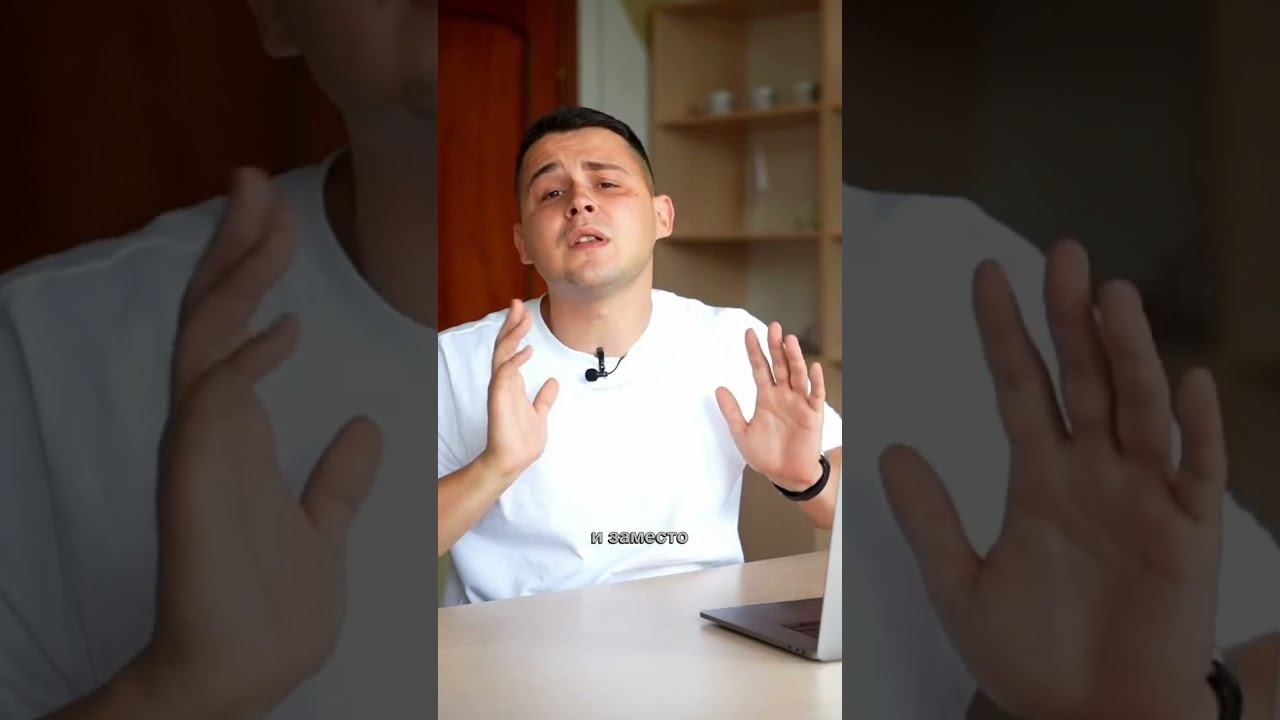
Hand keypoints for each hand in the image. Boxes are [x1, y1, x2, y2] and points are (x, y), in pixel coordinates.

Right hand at [139, 168, 383, 716]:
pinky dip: (248, 360)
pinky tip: (289, 328)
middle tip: (254, 182)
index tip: (282, 220)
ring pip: (206, 337)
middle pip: (216, 315)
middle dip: (237, 246)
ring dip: (236, 275)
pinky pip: (214, 399)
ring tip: (265, 215)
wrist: (243, 670)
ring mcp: (201, 448)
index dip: (256, 273)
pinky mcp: (198, 475)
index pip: (242, 331)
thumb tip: (367, 428)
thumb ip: (339, 477)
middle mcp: (214, 428)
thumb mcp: (324, 524)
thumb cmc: (274, 606)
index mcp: (241, 434)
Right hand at [479, 299, 557, 480]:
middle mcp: (504, 382)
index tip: (525, 312)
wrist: (513, 461)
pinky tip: (528, 350)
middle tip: (518, 303)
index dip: (516, 330)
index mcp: (512, 383)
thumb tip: (553, 382)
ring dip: (513, 335)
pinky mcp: (499, 399)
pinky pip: (505, 374)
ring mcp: (500, 389)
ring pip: (503, 354)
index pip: (511, 349)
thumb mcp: (540, 414)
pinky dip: (516, 360)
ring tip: (523, 318)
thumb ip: (544, 398)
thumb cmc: (522, 441)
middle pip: (504, 345)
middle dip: (511, 324)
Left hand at [716, 321, 825, 491]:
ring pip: (797, 375)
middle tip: (773, 327)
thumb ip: (732, 411)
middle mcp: (783, 395)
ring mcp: (799, 403)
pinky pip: (815, 395)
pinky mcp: (813, 415)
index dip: (755, 351)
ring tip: (789, 340)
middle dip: (776, 346)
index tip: (748, 332)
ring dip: (794, 358)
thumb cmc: (765, 455)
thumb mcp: (742, 433)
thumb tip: (718, 388)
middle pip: (780, 365)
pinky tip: (812, 368)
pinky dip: (814, 382)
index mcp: (766, 397)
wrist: (786, 476)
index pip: (760, 368)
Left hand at [881, 240, 1223, 719]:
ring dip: (1129, 354)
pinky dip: (1195, 429)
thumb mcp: (961, 585)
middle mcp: (1094, 473)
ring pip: (1139, 410)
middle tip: (1065, 254)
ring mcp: (1144, 498)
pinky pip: (1195, 473)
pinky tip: (1185, 381)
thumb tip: (890, 449)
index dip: (1006, 332)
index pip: (1022, 386)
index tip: (986, 275)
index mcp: (1041, 476)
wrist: (1087, 717)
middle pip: (1086, 379)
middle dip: (1073, 319)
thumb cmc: (1030, 655)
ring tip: (1112, 296)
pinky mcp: (1189, 534)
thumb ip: (930, 519)